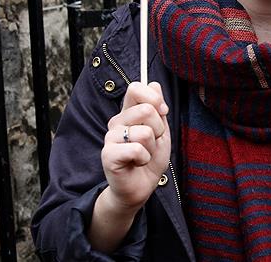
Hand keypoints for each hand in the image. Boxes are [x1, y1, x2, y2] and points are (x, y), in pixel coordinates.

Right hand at [100, 82, 170, 210]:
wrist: (141, 186)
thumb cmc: (150, 158)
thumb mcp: (161, 130)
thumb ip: (158, 108)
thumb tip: (154, 84)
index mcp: (129, 112)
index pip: (136, 87)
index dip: (154, 98)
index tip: (162, 112)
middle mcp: (117, 121)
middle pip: (146, 109)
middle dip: (159, 129)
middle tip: (153, 142)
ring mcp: (110, 137)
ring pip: (145, 132)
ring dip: (152, 147)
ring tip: (144, 154)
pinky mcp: (108, 154)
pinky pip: (136, 149)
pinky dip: (144, 158)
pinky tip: (137, 162)